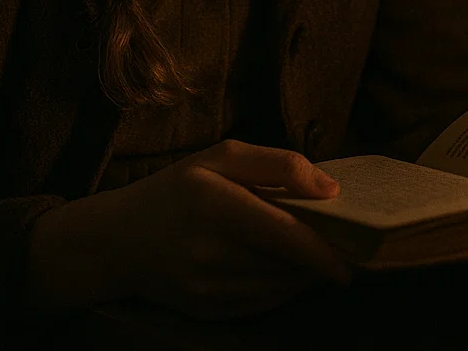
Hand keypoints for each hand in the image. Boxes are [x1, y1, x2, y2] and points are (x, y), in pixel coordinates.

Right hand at [113, 139, 351, 318]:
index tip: (350, 260)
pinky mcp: (204, 311)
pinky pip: (259, 306)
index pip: (285, 236)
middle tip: (333, 249)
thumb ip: (279, 164)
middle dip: (315, 262)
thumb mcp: (222, 156)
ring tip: (304, 258)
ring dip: (299, 278)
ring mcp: (204, 288)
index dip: (323, 252)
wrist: (118, 240)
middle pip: (285, 267)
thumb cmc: (177, 189)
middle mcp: (209, 252)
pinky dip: (277, 292)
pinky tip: (276, 273)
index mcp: (215, 204)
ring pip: (276, 291)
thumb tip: (330, 189)